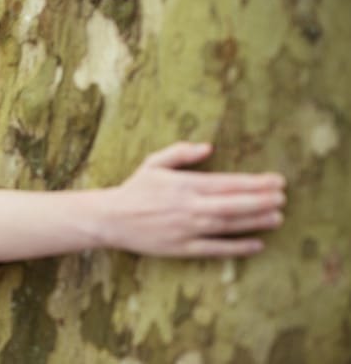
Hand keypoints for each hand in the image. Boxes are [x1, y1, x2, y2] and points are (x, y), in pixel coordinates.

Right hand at [100, 142, 285, 256]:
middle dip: (262, 200)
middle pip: (234, 204)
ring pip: (229, 225)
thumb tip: (209, 147)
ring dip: (256, 221)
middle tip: (283, 198)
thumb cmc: (134, 189)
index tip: (276, 180)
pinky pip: (215, 249)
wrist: (111, 219)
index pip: (228, 183)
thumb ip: (181, 153)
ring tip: (278, 217)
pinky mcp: (182, 248)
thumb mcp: (154, 163)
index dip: (255, 182)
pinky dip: (237, 247)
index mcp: (184, 184)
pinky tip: (257, 244)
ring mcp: (187, 229)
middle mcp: (189, 207)